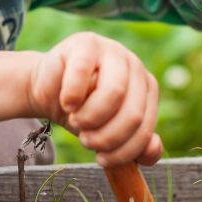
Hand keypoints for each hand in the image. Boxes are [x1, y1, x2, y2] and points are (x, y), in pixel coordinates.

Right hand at [27, 32, 163, 166]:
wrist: (49, 89)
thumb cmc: (82, 112)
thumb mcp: (109, 132)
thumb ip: (135, 146)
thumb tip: (153, 149)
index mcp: (147, 88)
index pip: (145, 128)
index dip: (124, 151)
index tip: (102, 159)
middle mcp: (135, 66)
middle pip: (133, 113)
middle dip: (107, 137)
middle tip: (87, 140)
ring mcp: (112, 50)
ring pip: (115, 92)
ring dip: (91, 117)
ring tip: (75, 120)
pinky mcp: (86, 42)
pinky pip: (83, 73)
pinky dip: (72, 96)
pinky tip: (66, 102)